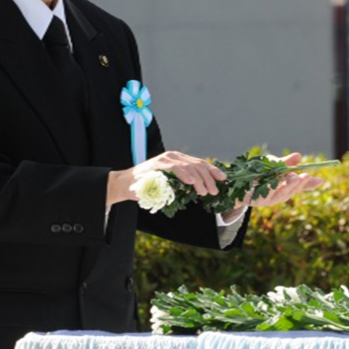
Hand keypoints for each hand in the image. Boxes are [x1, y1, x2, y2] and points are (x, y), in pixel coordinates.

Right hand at [107, 150, 225, 206]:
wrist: (126, 184)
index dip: (212, 171)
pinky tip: (191, 183)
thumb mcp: (169, 184)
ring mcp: (166, 159)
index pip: (199, 164)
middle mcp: (174, 157)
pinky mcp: (157, 164)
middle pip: (197, 165)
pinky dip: (184, 175)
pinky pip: (175, 168)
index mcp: (178, 160)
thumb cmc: (147, 186)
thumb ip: (182, 184)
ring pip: (189, 167)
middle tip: (214, 191)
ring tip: (204, 192)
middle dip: (208, 178)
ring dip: (199, 180)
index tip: (223, 179)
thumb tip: (199, 189)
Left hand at [232, 152, 325, 209]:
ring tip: (295, 178)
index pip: (300, 185)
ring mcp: (269, 199)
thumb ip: (285, 163)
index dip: (310, 183)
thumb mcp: (272, 165)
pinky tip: (277, 183)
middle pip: (292, 190)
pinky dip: (272, 188)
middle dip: (299, 183)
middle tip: (305, 176)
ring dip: (288, 186)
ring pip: (281, 193)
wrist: (236, 184)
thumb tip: (298, 156)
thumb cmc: (258, 174)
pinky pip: (266, 194)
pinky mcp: (258, 200)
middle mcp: (279, 194)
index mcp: (285, 186)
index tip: (320, 180)